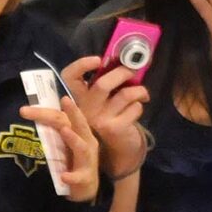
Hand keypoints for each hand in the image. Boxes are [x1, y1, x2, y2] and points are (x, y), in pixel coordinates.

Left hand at [20, 96, 101, 202]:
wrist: (86, 190)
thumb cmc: (72, 162)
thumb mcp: (62, 145)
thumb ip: (51, 132)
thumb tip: (28, 117)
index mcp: (78, 133)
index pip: (61, 118)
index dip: (44, 112)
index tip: (23, 110)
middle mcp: (86, 142)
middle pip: (79, 125)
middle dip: (72, 112)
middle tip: (65, 100)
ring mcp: (87, 160)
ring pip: (82, 147)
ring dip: (74, 138)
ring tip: (65, 131)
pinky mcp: (85, 178)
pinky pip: (79, 177)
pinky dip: (72, 176)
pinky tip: (63, 176)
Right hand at [61, 55, 148, 176]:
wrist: (116, 151)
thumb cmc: (109, 120)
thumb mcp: (100, 103)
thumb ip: (104, 85)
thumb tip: (118, 61)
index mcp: (78, 98)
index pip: (69, 77)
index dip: (81, 65)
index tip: (98, 60)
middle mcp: (84, 109)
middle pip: (102, 84)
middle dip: (122, 73)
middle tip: (131, 71)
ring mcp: (99, 120)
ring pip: (125, 94)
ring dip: (139, 90)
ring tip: (142, 93)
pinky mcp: (114, 128)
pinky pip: (134, 107)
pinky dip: (140, 105)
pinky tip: (136, 110)